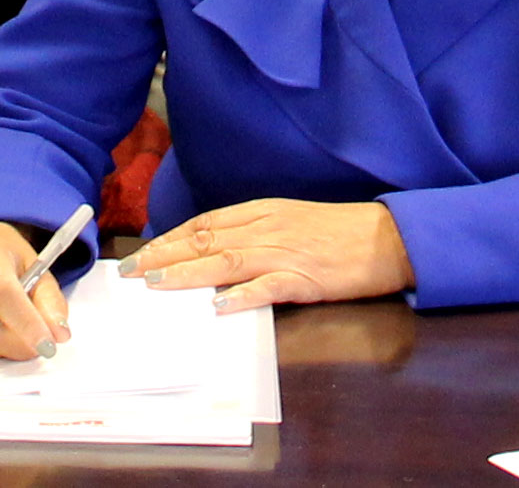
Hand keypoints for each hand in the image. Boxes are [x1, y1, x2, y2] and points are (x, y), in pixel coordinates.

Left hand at [117, 198, 415, 311]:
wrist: (387, 237)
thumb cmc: (340, 231)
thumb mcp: (294, 220)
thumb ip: (257, 231)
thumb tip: (216, 248)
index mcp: (265, 211)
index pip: (207, 223)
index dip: (171, 238)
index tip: (142, 253)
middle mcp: (269, 227)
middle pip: (208, 239)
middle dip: (166, 255)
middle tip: (131, 271)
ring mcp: (287, 252)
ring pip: (228, 260)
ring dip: (189, 273)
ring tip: (156, 284)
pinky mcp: (306, 277)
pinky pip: (269, 287)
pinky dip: (242, 296)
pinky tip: (219, 307)